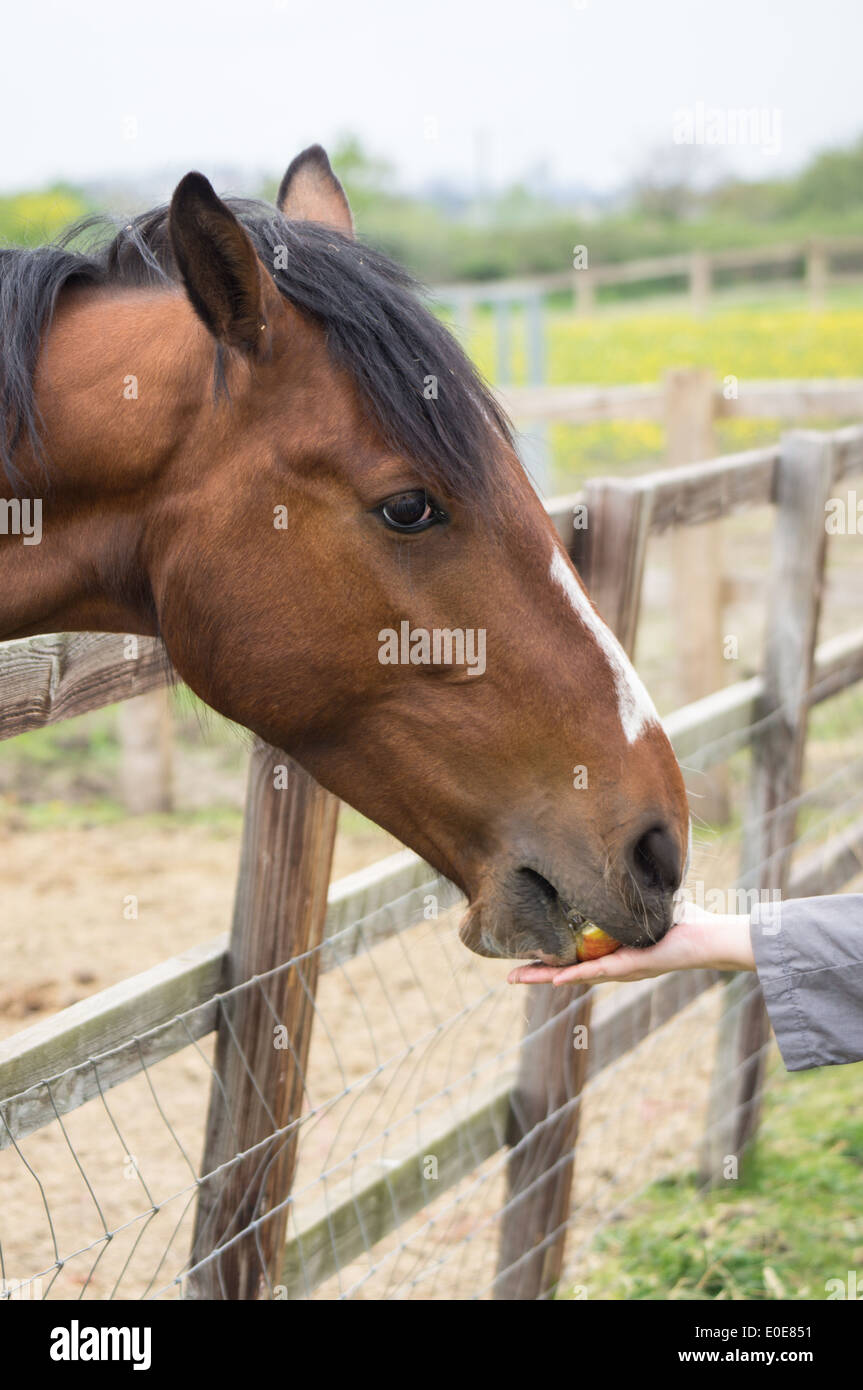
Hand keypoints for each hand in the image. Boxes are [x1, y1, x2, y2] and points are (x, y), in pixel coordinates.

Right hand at [507, 903, 754, 985]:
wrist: (710, 939)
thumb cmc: (688, 922)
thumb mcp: (650, 903)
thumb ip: (632, 892)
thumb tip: (621, 865)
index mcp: (615, 951)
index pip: (575, 955)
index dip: (550, 957)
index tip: (525, 954)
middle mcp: (614, 964)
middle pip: (566, 970)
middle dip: (537, 972)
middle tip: (509, 975)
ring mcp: (620, 968)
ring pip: (574, 974)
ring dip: (545, 976)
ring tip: (517, 978)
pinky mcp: (631, 966)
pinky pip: (597, 970)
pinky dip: (574, 974)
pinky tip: (554, 978)